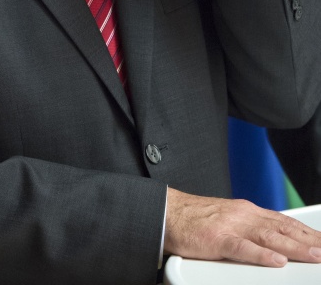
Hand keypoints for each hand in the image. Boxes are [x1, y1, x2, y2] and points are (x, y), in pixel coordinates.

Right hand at [165, 189, 320, 265]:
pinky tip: (276, 262)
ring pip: (269, 238)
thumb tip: (274, 245)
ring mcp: (231, 226)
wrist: (167, 213)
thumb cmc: (195, 220)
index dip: (307, 234)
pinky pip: (242, 248)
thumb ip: (250, 230)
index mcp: (247, 211)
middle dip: (308, 241)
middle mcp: (243, 215)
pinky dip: (261, 255)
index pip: (284, 223)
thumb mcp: (229, 220)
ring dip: (294, 248)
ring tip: (314, 256)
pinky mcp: (216, 239)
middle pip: (283, 230)